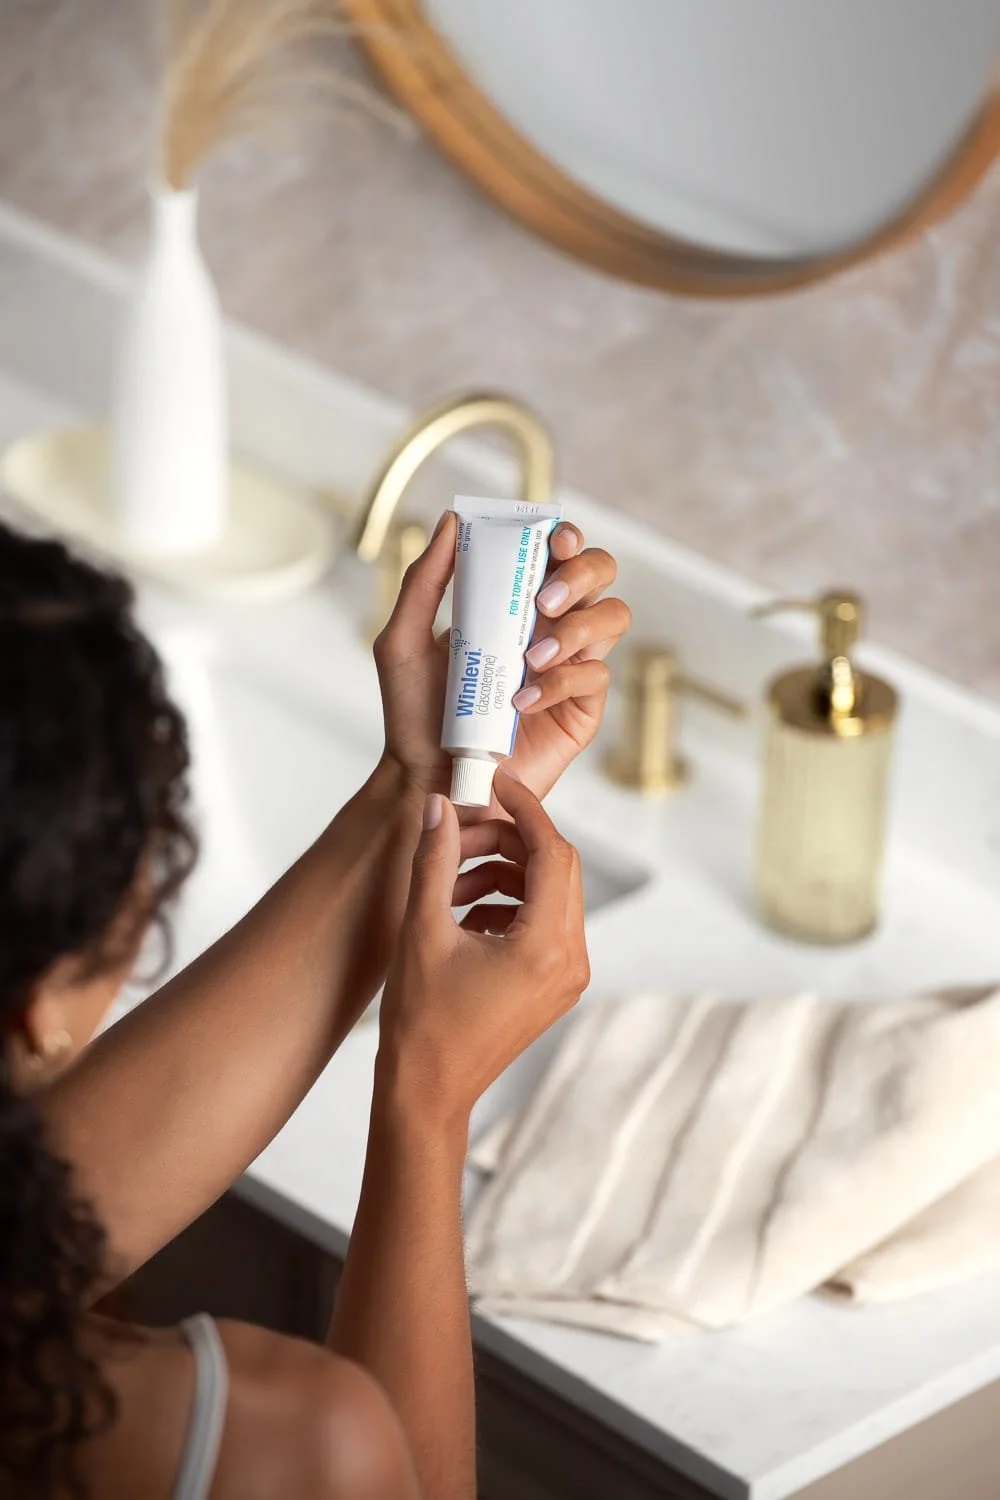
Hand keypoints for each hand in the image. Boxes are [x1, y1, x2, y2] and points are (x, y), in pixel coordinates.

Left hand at [374, 513, 630, 803]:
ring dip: (576, 627)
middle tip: (544, 599)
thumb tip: (452, 521)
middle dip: (582, 572)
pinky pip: (594, 677)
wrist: (427, 779)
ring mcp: (570, 666)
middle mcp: (550, 627)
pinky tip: (523, 699)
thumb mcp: (402, 641)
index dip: (565, 537)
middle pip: (601, 573)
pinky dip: (559, 683)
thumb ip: (425, 582)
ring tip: (532, 655)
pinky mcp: (582, 709)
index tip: (551, 540)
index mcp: (514, 603)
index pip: (557, 553)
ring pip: (613, 617)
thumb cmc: (414, 714)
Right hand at [377, 773, 588, 1121]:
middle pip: (557, 868)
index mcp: (545, 947)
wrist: (427, 1091)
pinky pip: (544, 922)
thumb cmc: (421, 1021)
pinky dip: (510, 903)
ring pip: (550, 894)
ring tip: (451, 880)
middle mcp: (571, 961)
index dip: (524, 809)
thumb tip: (438, 806)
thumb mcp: (422, 930)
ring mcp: (568, 976)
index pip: (552, 852)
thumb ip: (435, 860)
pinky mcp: (556, 985)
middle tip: (462, 831)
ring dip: (506, 873)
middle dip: (510, 841)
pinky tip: (464, 911)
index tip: (496, 780)